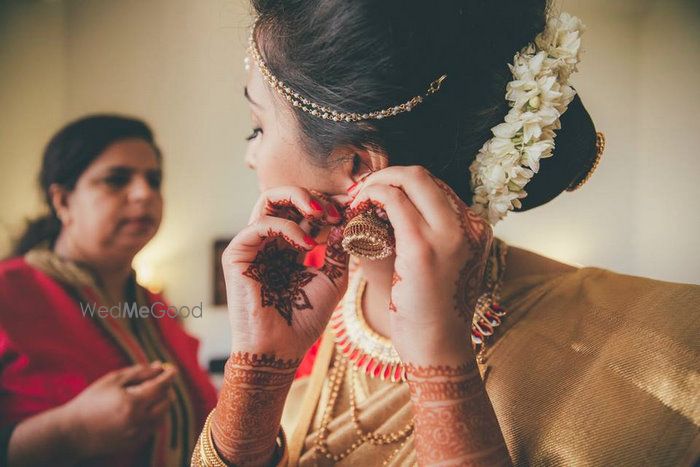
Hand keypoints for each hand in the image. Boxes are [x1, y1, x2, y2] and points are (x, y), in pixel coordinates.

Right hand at [60, 362, 176, 458]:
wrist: (72, 432)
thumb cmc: (91, 401)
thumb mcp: (112, 381)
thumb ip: (138, 372)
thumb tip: (159, 367)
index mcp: (132, 403)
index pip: (161, 386)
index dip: (168, 376)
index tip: (172, 369)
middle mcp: (138, 420)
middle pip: (166, 402)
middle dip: (166, 389)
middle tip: (160, 380)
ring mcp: (137, 434)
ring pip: (162, 416)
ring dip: (162, 403)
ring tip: (152, 394)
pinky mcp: (134, 443)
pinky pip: (153, 427)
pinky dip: (154, 416)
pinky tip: (144, 409)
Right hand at [222, 186, 350, 358]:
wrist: (280, 349)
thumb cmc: (304, 320)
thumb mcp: (332, 279)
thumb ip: (337, 250)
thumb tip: (345, 221)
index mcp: (290, 247)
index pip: (305, 211)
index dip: (328, 204)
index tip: (352, 206)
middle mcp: (270, 242)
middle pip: (286, 198)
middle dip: (314, 197)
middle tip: (336, 209)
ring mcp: (252, 246)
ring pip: (268, 200)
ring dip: (299, 199)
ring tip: (322, 215)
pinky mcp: (237, 255)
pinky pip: (259, 225)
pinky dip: (286, 227)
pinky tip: (307, 244)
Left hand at [347, 166, 492, 365]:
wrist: (438, 349)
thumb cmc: (431, 313)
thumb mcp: (440, 267)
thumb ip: (427, 237)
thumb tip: (390, 213)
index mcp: (477, 230)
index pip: (435, 188)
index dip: (402, 184)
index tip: (377, 195)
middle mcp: (469, 226)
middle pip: (423, 175)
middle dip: (387, 176)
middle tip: (362, 192)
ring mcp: (449, 235)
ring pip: (409, 179)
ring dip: (376, 183)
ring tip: (357, 201)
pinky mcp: (422, 247)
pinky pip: (392, 200)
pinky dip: (371, 196)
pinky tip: (356, 210)